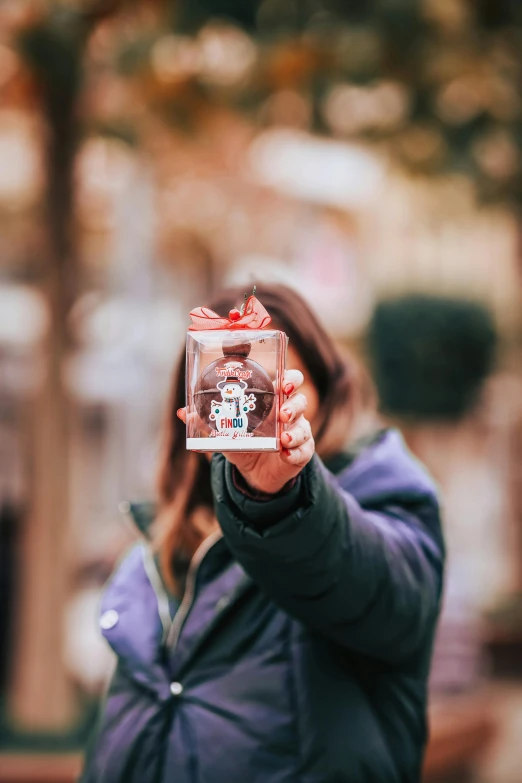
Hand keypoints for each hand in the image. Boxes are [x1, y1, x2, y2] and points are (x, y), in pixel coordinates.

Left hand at [177, 369, 314, 493]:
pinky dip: (295, 452)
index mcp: (273, 401)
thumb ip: (207, 422)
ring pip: (304, 426)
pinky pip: (304, 450)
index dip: (291, 378)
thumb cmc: (245, 442)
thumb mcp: (225, 433)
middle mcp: (288, 413)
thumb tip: (183, 412)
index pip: (289, 381)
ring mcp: (298, 432)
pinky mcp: (301, 452)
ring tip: (283, 438)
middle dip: (294, 404)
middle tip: (282, 412)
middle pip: (300, 400)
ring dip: (295, 431)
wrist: (256, 473)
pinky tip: (285, 454)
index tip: (283, 383)